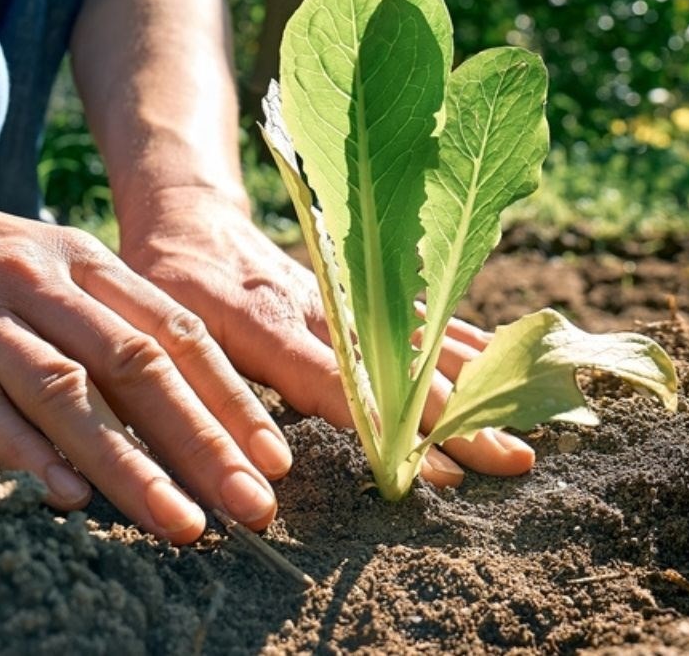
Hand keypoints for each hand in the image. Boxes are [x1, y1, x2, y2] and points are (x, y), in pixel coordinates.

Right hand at [0, 170, 291, 543]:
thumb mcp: (47, 267)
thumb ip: (107, 323)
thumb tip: (184, 406)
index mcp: (85, 261)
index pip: (175, 332)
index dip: (230, 397)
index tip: (276, 460)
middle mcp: (40, 279)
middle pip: (136, 363)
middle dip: (202, 440)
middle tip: (251, 506)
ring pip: (63, 388)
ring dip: (125, 461)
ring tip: (175, 521)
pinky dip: (19, 447)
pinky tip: (60, 494)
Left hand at [118, 187, 535, 486]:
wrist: (188, 220)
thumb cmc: (163, 290)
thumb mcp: (160, 337)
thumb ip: (196, 396)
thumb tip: (248, 469)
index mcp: (263, 323)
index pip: (335, 381)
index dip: (387, 424)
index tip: (433, 466)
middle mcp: (319, 307)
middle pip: (398, 366)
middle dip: (457, 415)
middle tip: (511, 460)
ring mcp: (349, 295)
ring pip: (422, 339)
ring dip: (477, 383)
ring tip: (529, 427)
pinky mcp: (363, 288)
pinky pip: (423, 315)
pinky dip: (468, 342)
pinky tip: (511, 368)